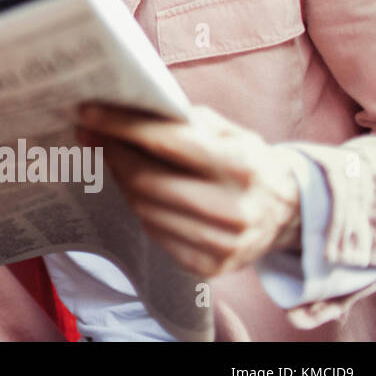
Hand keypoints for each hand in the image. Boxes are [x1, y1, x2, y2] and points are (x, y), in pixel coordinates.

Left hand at [75, 101, 302, 277]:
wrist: (288, 214)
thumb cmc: (248, 162)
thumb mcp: (229, 132)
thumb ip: (182, 121)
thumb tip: (124, 108)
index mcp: (240, 165)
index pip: (165, 142)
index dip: (120, 126)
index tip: (86, 112)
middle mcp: (233, 208)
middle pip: (146, 180)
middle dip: (111, 153)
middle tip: (90, 134)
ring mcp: (222, 243)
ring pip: (144, 208)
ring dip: (120, 180)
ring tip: (111, 157)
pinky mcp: (209, 267)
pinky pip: (154, 233)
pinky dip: (141, 208)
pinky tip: (138, 190)